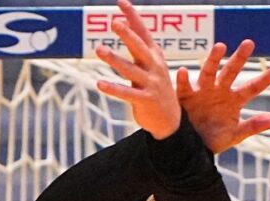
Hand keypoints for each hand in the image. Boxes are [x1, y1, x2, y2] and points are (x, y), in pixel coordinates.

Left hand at [94, 0, 180, 139]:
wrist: (170, 119)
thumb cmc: (156, 87)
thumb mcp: (151, 63)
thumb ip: (138, 44)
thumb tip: (124, 21)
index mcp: (154, 56)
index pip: (143, 32)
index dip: (132, 17)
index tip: (121, 2)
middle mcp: (154, 67)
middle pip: (139, 48)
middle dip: (127, 35)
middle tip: (114, 23)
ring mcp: (151, 84)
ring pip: (130, 70)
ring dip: (115, 59)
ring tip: (99, 49)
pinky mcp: (146, 101)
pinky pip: (127, 93)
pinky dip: (113, 88)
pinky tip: (100, 84)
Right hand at [176, 40, 269, 153]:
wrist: (191, 148)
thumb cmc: (214, 140)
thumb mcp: (236, 134)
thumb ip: (254, 125)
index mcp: (234, 100)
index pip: (252, 87)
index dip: (264, 79)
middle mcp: (219, 91)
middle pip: (231, 71)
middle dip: (239, 58)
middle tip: (249, 43)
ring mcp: (202, 92)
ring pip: (208, 72)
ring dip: (213, 60)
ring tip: (220, 46)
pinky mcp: (185, 97)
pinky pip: (184, 87)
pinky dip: (183, 79)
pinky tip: (184, 71)